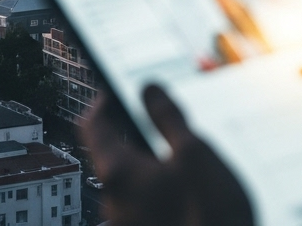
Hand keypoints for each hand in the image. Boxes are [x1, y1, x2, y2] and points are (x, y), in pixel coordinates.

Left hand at [80, 84, 255, 225]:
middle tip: (161, 122)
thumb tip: (148, 88)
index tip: (115, 88)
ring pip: (129, 185)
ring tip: (184, 162)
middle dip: (134, 135)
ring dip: (149, 167)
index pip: (92, 126)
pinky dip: (156, 192)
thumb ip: (168, 117)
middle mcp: (112, 205)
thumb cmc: (210, 216)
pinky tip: (186, 194)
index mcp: (118, 174)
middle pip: (112, 157)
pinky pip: (141, 208)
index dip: (102, 101)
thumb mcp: (195, 153)